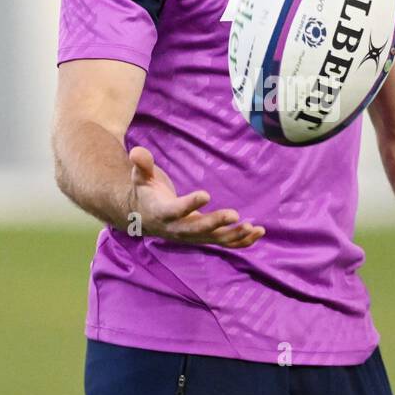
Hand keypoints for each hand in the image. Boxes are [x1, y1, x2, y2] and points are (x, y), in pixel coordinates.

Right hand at [126, 145, 264, 247]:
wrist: (144, 218)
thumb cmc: (145, 192)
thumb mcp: (141, 177)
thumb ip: (142, 165)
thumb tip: (136, 151)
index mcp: (163, 212)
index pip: (176, 210)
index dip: (190, 204)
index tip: (206, 194)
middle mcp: (178, 229)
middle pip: (198, 229)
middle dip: (216, 223)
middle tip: (235, 215)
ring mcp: (192, 236)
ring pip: (215, 240)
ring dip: (235, 236)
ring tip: (253, 228)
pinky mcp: (203, 237)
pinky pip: (224, 242)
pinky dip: (241, 241)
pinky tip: (258, 233)